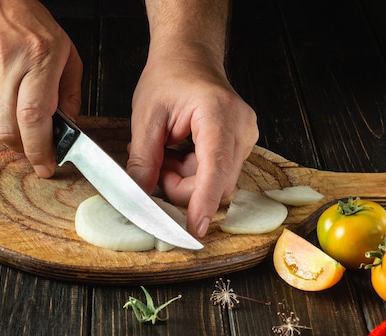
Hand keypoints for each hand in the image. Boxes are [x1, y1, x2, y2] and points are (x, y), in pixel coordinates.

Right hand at [0, 0, 82, 177]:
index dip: (39, 148)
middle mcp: (5, 63)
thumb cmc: (27, 24)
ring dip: (4, 124)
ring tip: (10, 99)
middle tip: (30, 145)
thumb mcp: (64, 51)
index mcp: (38, 58)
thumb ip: (69, 92)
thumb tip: (68, 127)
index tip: (45, 166)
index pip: (34, 117)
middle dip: (21, 146)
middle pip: (8, 128)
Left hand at [128, 41, 258, 237]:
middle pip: (216, 183)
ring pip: (216, 183)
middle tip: (156, 168)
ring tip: (166, 155)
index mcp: (217, 114)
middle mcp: (240, 128)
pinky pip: (217, 174)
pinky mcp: (240, 144)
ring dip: (186, 180)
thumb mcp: (146, 116)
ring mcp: (244, 137)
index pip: (214, 167)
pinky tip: (178, 154)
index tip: (195, 228)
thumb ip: (143, 158)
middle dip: (181, 187)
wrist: (190, 56)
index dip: (203, 201)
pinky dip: (193, 173)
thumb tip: (141, 194)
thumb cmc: (169, 77)